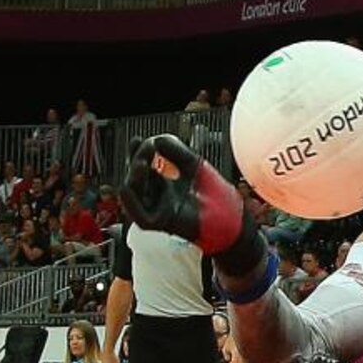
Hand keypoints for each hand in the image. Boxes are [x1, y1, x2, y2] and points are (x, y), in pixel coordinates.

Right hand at [119, 133, 250, 257]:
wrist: (233, 219)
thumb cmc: (217, 197)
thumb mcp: (193, 165)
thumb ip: (176, 151)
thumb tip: (156, 140)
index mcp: (165, 184)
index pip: (144, 167)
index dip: (139, 152)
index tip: (139, 140)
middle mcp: (158, 197)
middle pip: (136, 178)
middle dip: (136, 160)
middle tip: (146, 147)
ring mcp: (158, 210)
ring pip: (133, 194)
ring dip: (134, 176)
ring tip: (142, 162)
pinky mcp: (161, 223)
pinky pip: (138, 215)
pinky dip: (130, 201)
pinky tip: (129, 187)